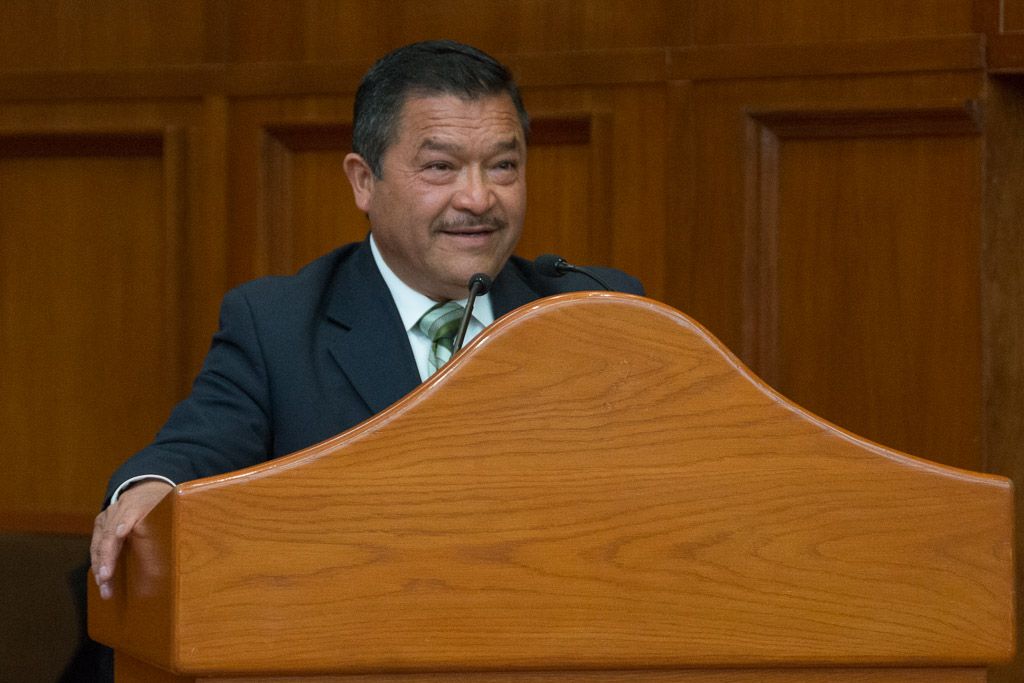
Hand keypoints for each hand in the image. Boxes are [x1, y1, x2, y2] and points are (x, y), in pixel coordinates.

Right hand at [90, 480, 172, 599]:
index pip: (129, 514)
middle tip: (106, 577)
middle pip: (109, 534)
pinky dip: (98, 562)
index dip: (124, 523)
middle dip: (107, 557)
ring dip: (100, 565)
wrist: (145, 488)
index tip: (120, 533)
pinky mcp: (100, 523)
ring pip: (100, 542)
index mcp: (137, 504)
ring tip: (104, 585)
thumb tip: (164, 567)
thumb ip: (165, 534)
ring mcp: (107, 516)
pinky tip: (100, 578)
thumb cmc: (160, 505)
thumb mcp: (167, 512)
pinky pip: (96, 544)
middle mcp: (119, 509)